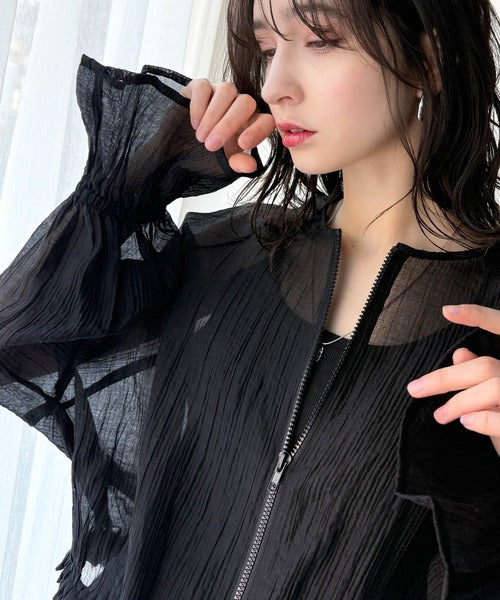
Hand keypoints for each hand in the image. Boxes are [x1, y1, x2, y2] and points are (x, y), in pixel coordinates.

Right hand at [181, 79, 274, 173]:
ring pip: (227, 90)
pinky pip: (204, 87)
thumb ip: (238, 163)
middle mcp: (239, 104)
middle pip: (246, 102)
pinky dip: (198, 106)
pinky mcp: (201, 86)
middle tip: (211, 146)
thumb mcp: (224, 161)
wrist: (184, 142)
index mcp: (251, 122)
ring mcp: (221, 92)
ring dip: (213, 116)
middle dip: (228, 125)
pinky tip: (194, 124)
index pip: (266, 120)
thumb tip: (251, 166)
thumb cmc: (210, 150)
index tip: (243, 144)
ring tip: (200, 137)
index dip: (257, 130)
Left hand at [407, 304, 499, 455]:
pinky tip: (465, 422)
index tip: (446, 311)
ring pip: (494, 385)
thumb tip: (460, 353)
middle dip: (445, 378)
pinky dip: (482, 419)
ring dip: (460, 401)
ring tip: (440, 416)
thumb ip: (484, 376)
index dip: (479, 315)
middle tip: (414, 390)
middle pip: (485, 366)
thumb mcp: (497, 401)